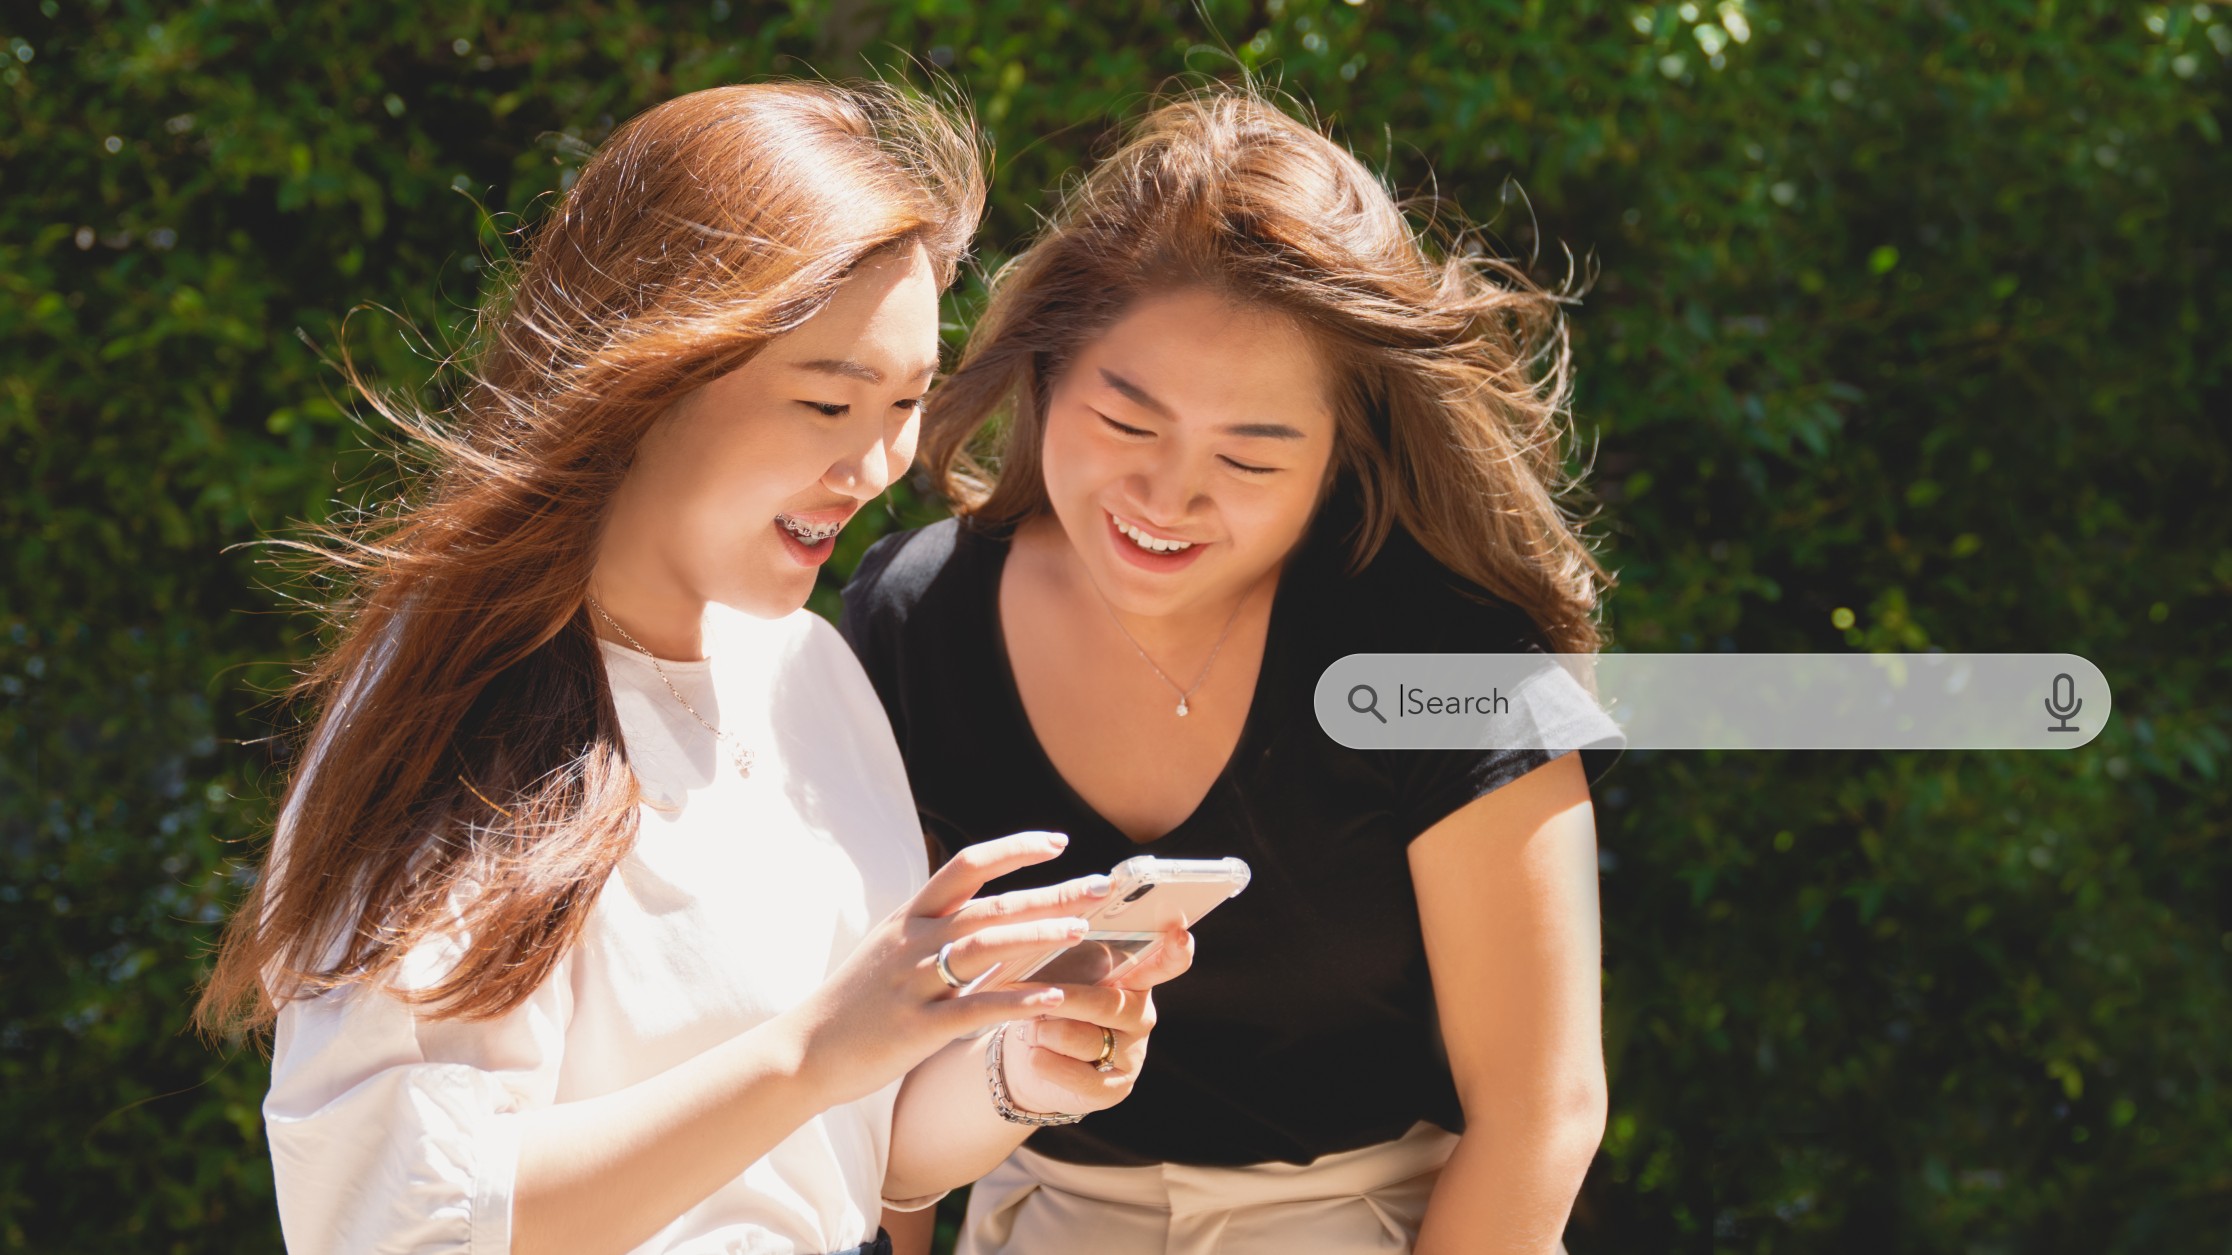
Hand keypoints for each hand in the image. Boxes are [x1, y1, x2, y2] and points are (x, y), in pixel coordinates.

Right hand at [781, 832, 1114, 1107]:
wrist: (805, 1051)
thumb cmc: (857, 1002)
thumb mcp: (894, 949)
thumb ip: (941, 928)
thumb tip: (994, 909)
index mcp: (911, 917)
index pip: (967, 866)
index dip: (1015, 849)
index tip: (1058, 842)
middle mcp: (914, 941)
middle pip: (989, 904)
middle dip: (1049, 892)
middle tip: (1100, 886)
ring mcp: (915, 983)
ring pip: (984, 947)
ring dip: (1038, 935)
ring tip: (1082, 930)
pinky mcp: (917, 1028)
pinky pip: (974, 1009)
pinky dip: (1016, 1001)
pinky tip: (1053, 998)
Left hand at [998, 922, 1194, 1116]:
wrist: (1031, 1060)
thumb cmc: (1048, 1004)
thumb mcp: (1057, 974)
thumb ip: (1067, 961)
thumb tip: (1057, 945)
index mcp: (1134, 978)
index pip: (1166, 963)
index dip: (1176, 950)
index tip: (1179, 932)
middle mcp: (1141, 1015)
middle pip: (1104, 1003)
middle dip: (1059, 999)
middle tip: (1022, 990)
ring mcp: (1132, 1054)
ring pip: (1080, 1037)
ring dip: (1043, 1032)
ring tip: (1032, 1029)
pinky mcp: (1116, 1088)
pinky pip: (1078, 1076)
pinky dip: (1045, 1062)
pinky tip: (1035, 1056)